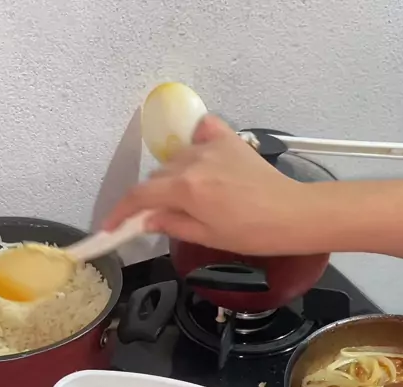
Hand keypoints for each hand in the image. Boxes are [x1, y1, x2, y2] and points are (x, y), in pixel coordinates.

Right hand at [104, 115, 310, 255]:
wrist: (291, 214)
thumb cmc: (252, 233)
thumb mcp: (206, 236)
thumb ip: (170, 223)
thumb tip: (145, 220)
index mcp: (185, 189)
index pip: (139, 196)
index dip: (121, 212)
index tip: (111, 226)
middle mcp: (192, 162)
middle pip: (156, 178)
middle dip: (151, 198)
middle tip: (155, 217)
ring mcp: (210, 147)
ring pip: (175, 160)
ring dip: (173, 178)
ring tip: (187, 197)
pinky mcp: (229, 139)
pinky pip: (200, 134)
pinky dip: (194, 145)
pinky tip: (199, 160)